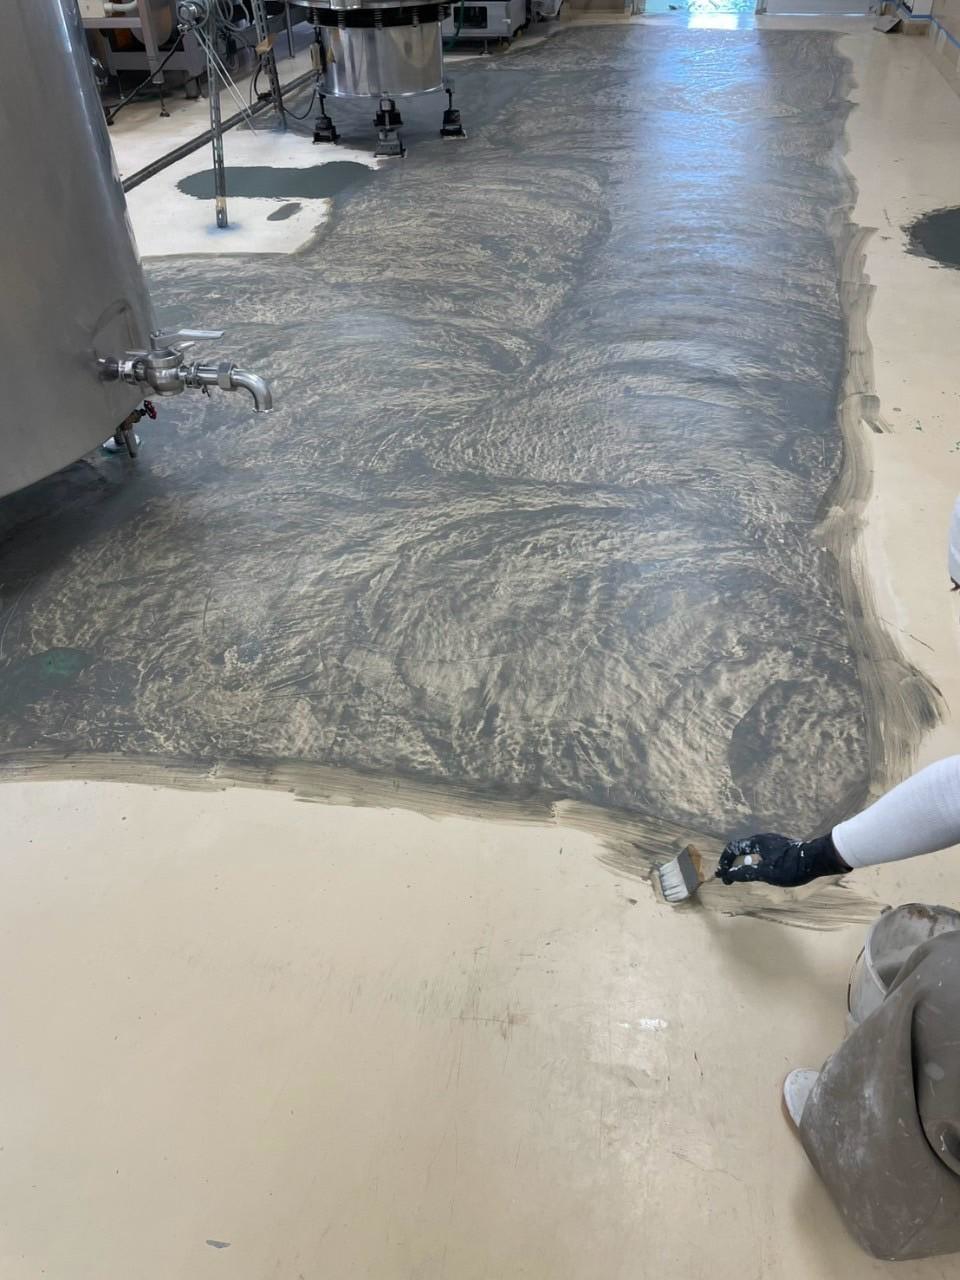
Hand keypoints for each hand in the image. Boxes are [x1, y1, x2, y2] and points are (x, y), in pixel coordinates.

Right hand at [716, 832, 847, 886]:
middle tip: (730, 876)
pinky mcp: (781, 846)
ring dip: (743, 862)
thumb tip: (728, 873)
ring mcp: (773, 841)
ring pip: (751, 850)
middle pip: (741, 848)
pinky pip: (760, 852)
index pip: (733, 848)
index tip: (722, 875)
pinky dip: (753, 861)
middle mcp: (762, 839)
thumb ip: (746, 873)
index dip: (724, 861)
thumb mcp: (766, 873)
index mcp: (756, 842)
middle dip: (732, 862)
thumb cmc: (790, 866)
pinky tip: (760, 870)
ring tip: (743, 875)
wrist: (817, 859)